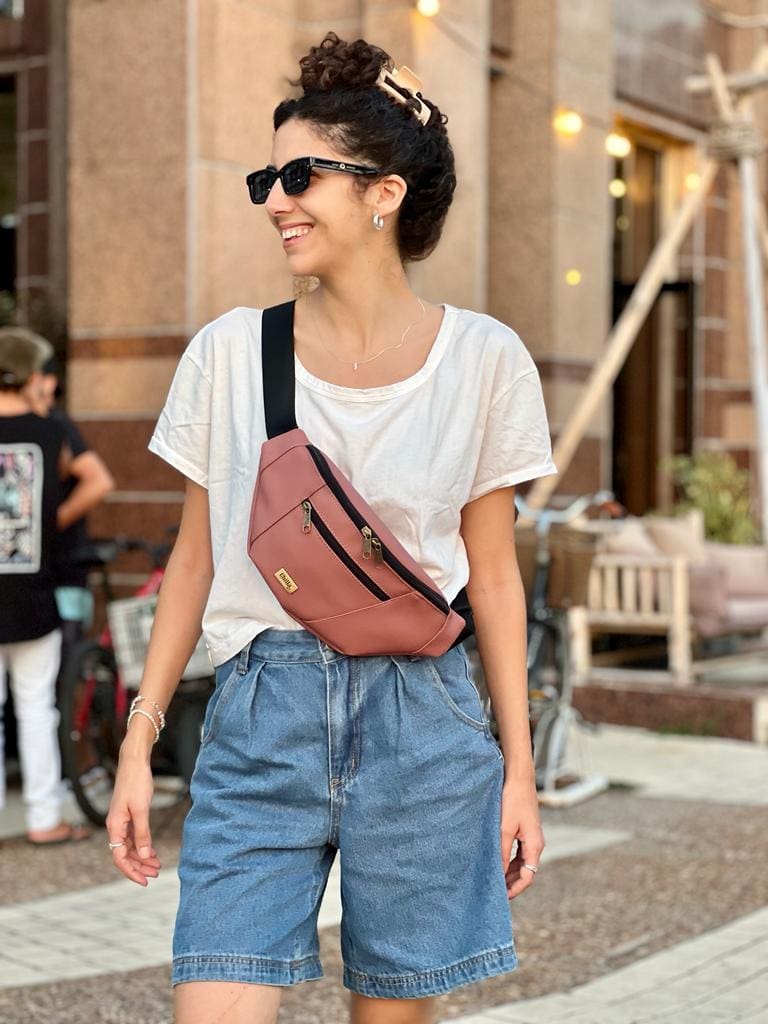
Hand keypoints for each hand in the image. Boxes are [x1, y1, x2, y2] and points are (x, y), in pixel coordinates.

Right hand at [106, 752, 160, 885]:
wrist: (134, 762)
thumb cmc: (136, 782)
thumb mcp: (142, 809)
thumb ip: (142, 833)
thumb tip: (144, 855)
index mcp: (115, 826)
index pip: (120, 857)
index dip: (131, 871)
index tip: (144, 881)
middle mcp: (115, 826)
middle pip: (124, 854)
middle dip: (139, 866)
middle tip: (155, 874)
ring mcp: (121, 821)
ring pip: (130, 846)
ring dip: (142, 857)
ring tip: (156, 865)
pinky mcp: (128, 815)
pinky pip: (133, 837)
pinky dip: (142, 845)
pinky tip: (151, 851)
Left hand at [500, 775, 543, 898]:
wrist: (518, 777)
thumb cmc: (513, 800)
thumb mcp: (504, 828)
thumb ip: (501, 852)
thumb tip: (497, 874)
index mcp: (534, 845)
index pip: (528, 876)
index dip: (515, 889)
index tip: (501, 897)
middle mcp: (536, 843)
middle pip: (526, 871)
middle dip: (512, 883)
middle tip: (495, 892)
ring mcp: (531, 837)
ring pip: (521, 863)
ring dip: (509, 873)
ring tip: (494, 880)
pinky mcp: (525, 830)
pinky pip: (518, 853)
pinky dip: (509, 861)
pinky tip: (497, 862)